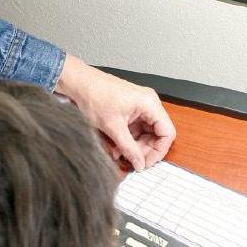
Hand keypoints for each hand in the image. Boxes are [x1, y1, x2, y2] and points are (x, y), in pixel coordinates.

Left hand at [55, 55, 175, 170]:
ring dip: (135, 146)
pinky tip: (117, 147)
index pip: (167, 132)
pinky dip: (128, 139)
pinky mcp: (130, 110)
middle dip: (145, 149)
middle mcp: (148, 104)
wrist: (78, 83)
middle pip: (157, 134)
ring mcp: (139, 106)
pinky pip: (135, 129)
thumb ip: (129, 148)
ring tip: (121, 154)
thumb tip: (140, 163)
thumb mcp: (113, 127)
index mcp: (150, 104)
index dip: (159, 150)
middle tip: (133, 161)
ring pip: (145, 133)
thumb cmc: (94, 95)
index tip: (147, 162)